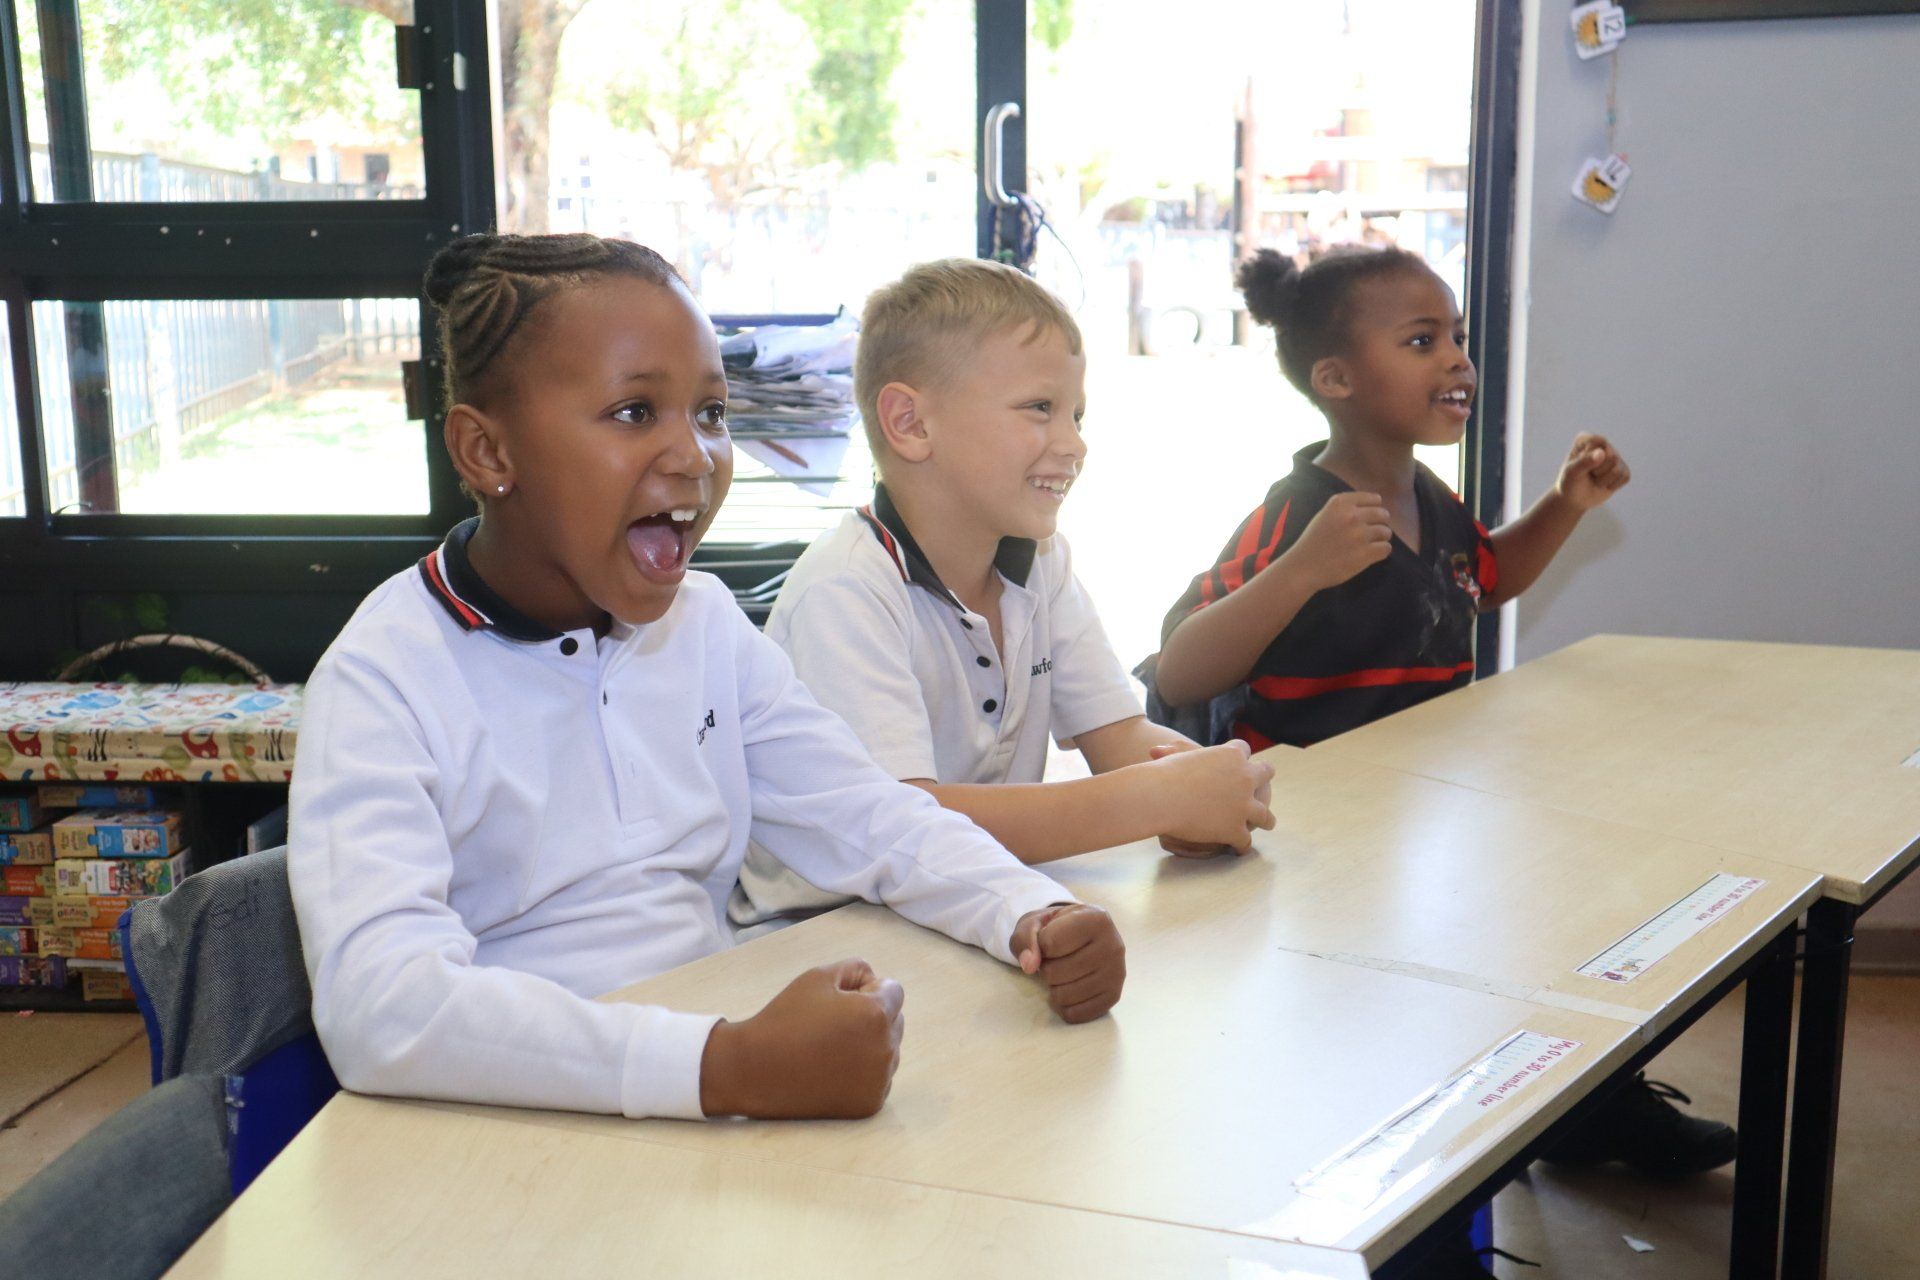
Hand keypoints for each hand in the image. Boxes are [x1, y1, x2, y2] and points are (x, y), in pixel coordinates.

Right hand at [699, 959, 904, 1118]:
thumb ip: (856, 968)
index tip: (837, 1001)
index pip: (893, 991)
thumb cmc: (786, 1018)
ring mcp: (879, 1080)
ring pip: (889, 1050)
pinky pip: (879, 1077)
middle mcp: (885, 1049)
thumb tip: (877, 981)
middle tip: (831, 1024)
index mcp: (876, 1014)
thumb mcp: (819, 976)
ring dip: (870, 1044)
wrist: (755, 1070)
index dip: (865, 990)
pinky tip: (831, 1069)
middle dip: (871, 1016)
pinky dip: (862, 1071)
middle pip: (895, 1021)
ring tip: (829, 1047)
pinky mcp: (869, 1103)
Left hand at [1010, 904, 1125, 1023]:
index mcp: (1096, 919)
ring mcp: (1117, 973)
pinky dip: (1063, 1006)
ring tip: (1063, 972)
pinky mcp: (1114, 996)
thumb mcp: (1035, 922)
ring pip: (1064, 996)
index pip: (1049, 944)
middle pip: (1055, 973)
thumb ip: (1025, 938)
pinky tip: (1069, 989)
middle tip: (1056, 959)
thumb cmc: (1058, 928)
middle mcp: (1113, 945)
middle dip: (1046, 968)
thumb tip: (1029, 965)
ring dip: (1053, 987)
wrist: (1085, 936)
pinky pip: (1075, 1014)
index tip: (1049, 939)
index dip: (1040, 945)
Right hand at [1147, 741, 1274, 856]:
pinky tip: (1238, 848)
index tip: (1239, 760)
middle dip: (1264, 777)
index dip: (1240, 756)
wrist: (1162, 795)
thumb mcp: (1175, 754)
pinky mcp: (1235, 829)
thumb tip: (1157, 750)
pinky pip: (1245, 840)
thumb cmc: (1163, 773)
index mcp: (1232, 755)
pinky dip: (1241, 845)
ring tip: (1267, 823)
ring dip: (1265, 819)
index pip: (1244, 750)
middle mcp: (1246, 778)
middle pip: (1265, 773)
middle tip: (1262, 783)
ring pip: (1264, 815)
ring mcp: (1244, 806)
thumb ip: (1176, 752)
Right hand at [1281, 490, 1393, 590]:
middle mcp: (1351, 515)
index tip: (1370, 517)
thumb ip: (1345, 508)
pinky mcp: (1365, 553)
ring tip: (1370, 544)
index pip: (1374, 499)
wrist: (1303, 567)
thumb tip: (1373, 508)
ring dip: (1381, 538)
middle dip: (1380, 523)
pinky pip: (1386, 548)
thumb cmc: (1313, 542)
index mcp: (1340, 503)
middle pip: (1382, 514)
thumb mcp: (1324, 515)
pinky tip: (1371, 554)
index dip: (1375, 508)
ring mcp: (1359, 534)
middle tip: (1372, 532)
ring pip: (1386, 532)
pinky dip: (1381, 552)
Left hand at [1554, 432, 1630, 509]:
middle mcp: (1602, 444)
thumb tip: (1602, 453)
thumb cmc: (1570, 483)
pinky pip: (1625, 476)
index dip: (1591, 460)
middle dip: (1598, 472)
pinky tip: (1603, 484)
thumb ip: (1584, 462)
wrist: (1574, 499)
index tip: (1579, 466)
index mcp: (1586, 439)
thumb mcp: (1572, 473)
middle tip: (1588, 475)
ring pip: (1618, 468)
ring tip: (1594, 480)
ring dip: (1604, 480)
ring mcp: (1613, 455)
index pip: (1599, 444)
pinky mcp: (1622, 468)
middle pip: (1612, 457)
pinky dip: (1613, 485)